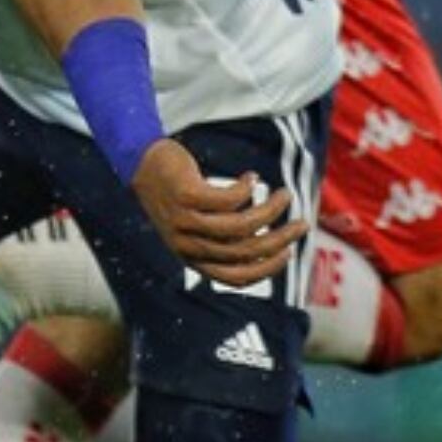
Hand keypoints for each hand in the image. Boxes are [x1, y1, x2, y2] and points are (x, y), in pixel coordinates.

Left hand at [132, 139, 303, 287]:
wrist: (140, 164)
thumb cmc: (174, 195)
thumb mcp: (194, 225)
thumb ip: (221, 239)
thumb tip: (266, 246)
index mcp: (191, 258)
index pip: (236, 277)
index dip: (267, 268)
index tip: (289, 252)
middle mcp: (187, 245)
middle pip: (246, 250)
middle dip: (281, 238)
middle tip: (301, 223)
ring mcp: (185, 221)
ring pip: (242, 225)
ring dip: (270, 210)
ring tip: (283, 194)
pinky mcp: (186, 195)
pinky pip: (230, 198)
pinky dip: (247, 188)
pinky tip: (251, 177)